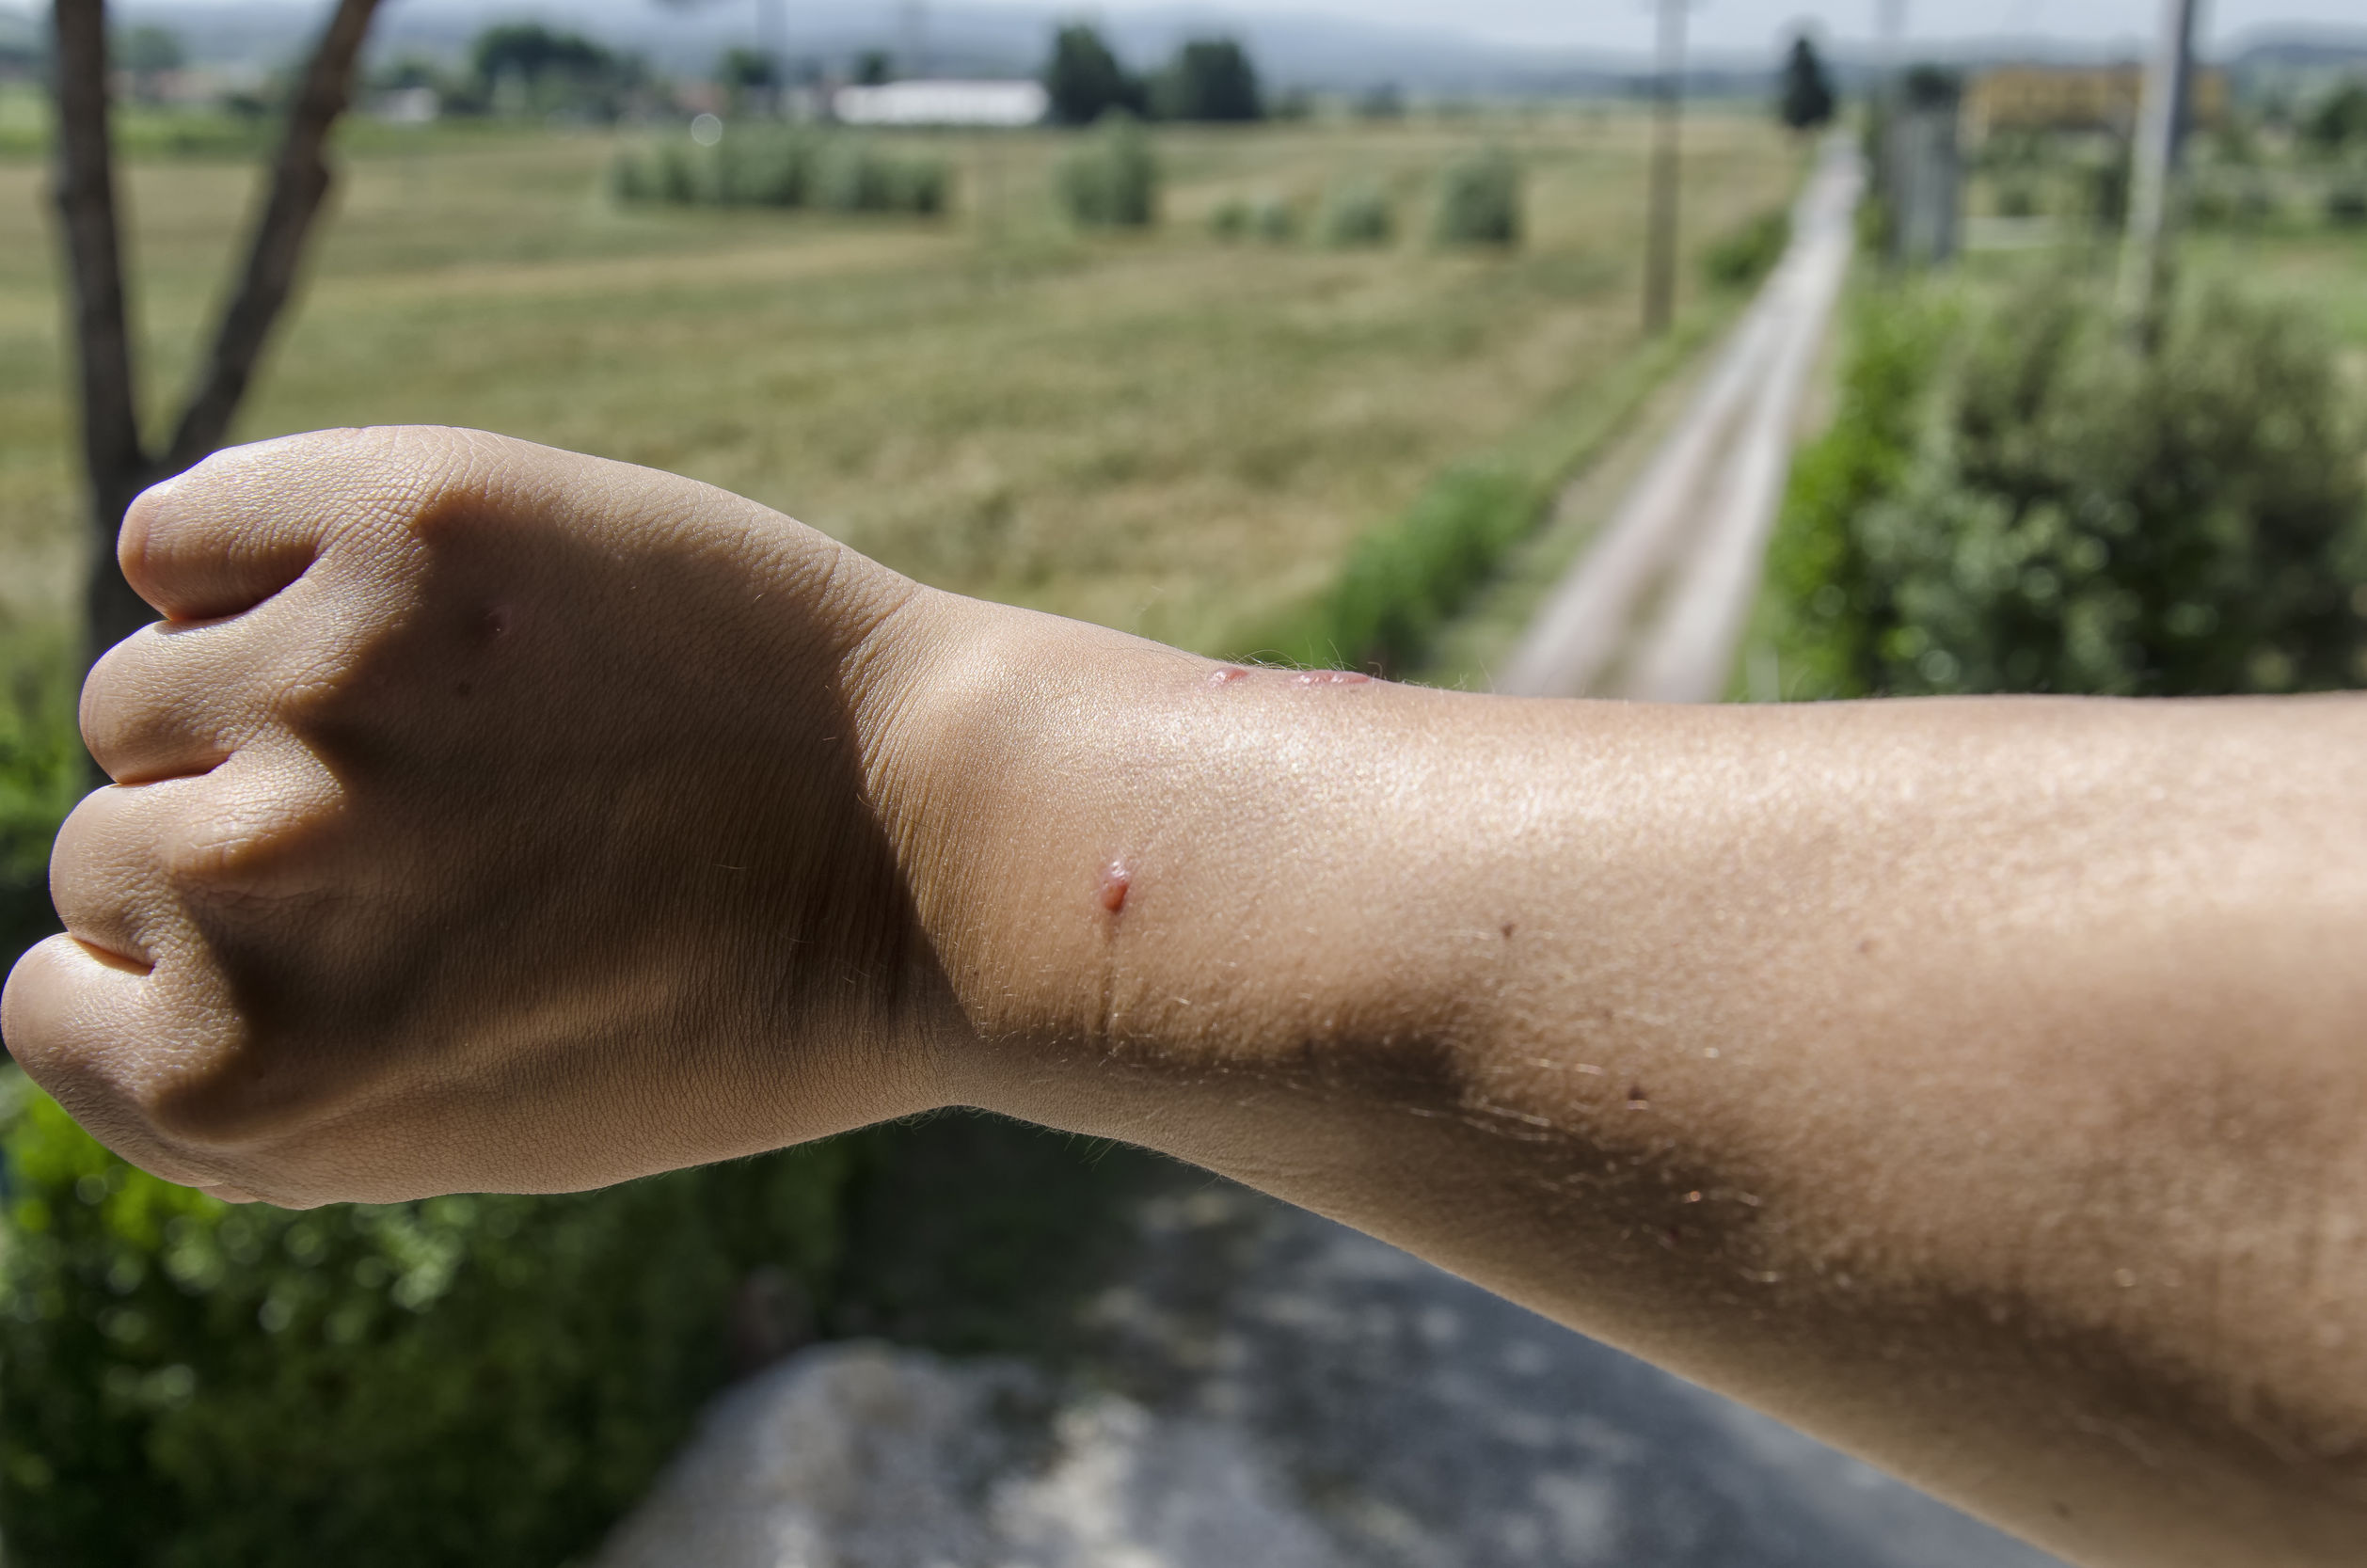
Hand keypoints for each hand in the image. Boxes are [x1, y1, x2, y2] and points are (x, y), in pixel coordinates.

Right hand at [3, 427, 967, 1204]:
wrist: (931, 848)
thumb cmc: (710, 997)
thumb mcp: (449, 1112)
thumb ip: (246, 1057)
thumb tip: (94, 952)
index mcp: (238, 1082)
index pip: (57, 992)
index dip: (209, 968)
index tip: (355, 949)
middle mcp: (240, 885)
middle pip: (112, 832)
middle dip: (263, 839)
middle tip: (469, 836)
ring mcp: (315, 691)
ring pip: (148, 684)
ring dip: (275, 705)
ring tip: (476, 729)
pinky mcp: (399, 524)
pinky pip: (186, 531)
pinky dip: (258, 558)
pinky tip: (414, 604)